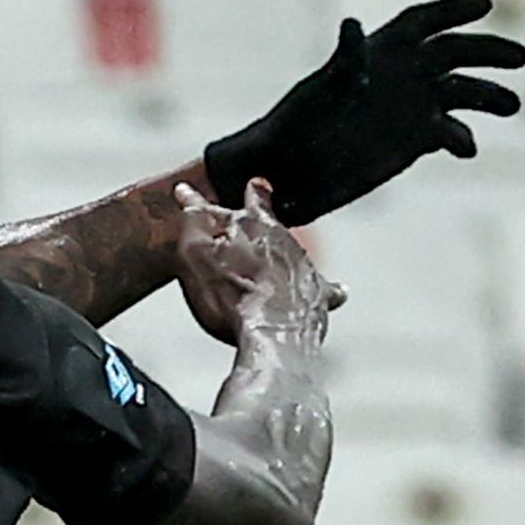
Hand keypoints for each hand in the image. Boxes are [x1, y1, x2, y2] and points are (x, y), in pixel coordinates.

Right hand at [173, 180, 333, 353]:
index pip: (228, 204)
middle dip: (258, 205)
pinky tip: (337, 292)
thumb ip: (192, 224)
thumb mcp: (194, 256)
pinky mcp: (317, 296)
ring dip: (285, 250)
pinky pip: (326, 290)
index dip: (211, 198)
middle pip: (266, 219)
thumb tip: (187, 196)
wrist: (272, 334)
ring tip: (281, 251)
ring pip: (294, 250)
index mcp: (252, 226)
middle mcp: (283, 240)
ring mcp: (302, 267)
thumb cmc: (232, 297)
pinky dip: (327, 290)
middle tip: (256, 190)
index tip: (197, 191)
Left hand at [198, 0, 524, 224]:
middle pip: (455, 52)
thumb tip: (353, 25)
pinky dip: (462, 138)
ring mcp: (412, 107)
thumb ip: (345, 59)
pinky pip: (450, 133)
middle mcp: (403, 74)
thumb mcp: (321, 89)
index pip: (425, 20)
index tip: (486, 2)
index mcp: (381, 50)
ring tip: (513, 105)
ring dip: (489, 96)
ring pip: (462, 91)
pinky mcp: (415, 141)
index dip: (455, 8)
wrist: (288, 170)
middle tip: (521, 58)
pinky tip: (467, 149)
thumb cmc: (295, 123)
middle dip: (488, 52)